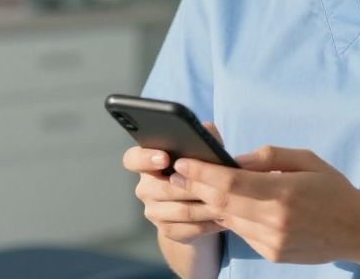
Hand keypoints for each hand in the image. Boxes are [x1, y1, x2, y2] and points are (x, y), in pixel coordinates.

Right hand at [122, 121, 229, 244]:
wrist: (197, 209)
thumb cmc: (199, 171)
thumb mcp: (202, 152)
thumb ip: (203, 138)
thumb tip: (207, 129)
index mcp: (147, 163)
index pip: (133, 159)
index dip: (145, 158)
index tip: (165, 158)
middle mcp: (145, 188)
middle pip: (163, 188)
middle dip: (192, 186)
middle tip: (214, 184)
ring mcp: (153, 211)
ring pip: (180, 210)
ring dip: (205, 206)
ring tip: (226, 201)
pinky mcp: (166, 230)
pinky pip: (188, 228)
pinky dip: (208, 223)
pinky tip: (223, 218)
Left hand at [170, 145, 359, 264]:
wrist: (358, 230)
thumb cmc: (331, 188)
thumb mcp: (305, 159)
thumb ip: (267, 157)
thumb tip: (231, 159)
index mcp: (284, 192)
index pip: (230, 182)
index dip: (201, 172)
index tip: (182, 162)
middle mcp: (275, 220)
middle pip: (222, 202)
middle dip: (194, 186)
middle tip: (175, 173)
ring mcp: (272, 241)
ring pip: (228, 219)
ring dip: (209, 203)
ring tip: (193, 186)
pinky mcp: (272, 254)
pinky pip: (242, 232)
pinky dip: (231, 217)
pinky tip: (226, 205)